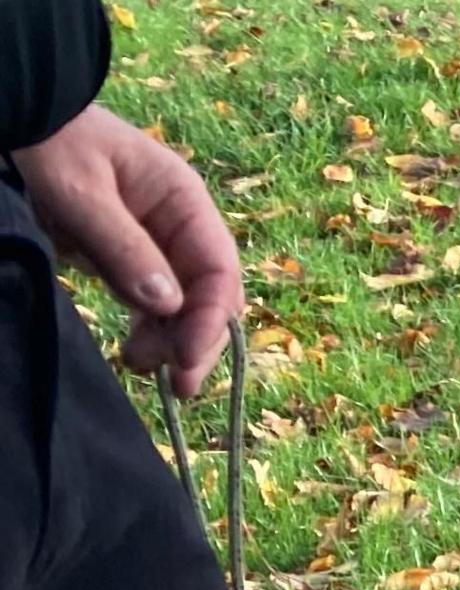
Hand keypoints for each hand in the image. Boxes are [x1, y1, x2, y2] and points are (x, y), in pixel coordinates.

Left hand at [10, 104, 240, 397]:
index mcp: (184, 200)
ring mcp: (156, 241)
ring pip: (184, 303)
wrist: (19, 115)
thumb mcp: (80, 192)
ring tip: (138, 365)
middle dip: (197, 339)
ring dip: (171, 339)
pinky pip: (152, 299)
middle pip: (210, 293)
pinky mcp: (129, 255)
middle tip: (175, 385)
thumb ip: (124, 247)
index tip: (187, 359)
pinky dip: (149, 327)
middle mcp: (180, 224)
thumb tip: (169, 306)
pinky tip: (133, 349)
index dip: (211, 318)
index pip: (219, 269)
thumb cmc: (48, 144)